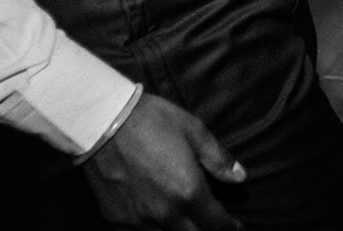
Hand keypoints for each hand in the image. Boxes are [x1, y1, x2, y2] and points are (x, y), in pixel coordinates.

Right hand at [84, 92, 244, 230]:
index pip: (216, 224)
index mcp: (188, 192)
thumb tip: (240, 178)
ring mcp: (138, 220)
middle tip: (211, 223)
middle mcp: (165, 213)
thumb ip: (218, 159)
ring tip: (186, 223)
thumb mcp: (194, 131)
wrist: (101, 121)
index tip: (235, 227)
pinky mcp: (115, 220)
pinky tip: (155, 223)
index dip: (230, 228)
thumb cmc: (152, 121)